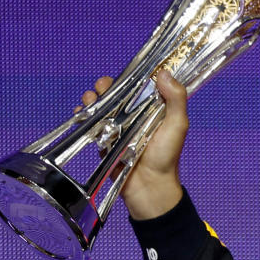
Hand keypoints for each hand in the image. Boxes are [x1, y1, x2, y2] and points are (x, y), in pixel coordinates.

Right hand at [77, 71, 186, 219]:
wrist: (148, 186)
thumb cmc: (166, 156)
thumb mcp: (177, 125)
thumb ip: (176, 99)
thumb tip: (164, 73)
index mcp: (153, 108)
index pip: (139, 85)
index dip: (130, 76)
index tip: (125, 72)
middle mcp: (135, 114)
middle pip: (116, 92)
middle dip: (106, 86)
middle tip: (102, 88)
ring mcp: (119, 126)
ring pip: (101, 105)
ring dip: (93, 98)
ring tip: (91, 99)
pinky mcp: (105, 139)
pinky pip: (91, 123)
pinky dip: (83, 115)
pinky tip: (82, 113)